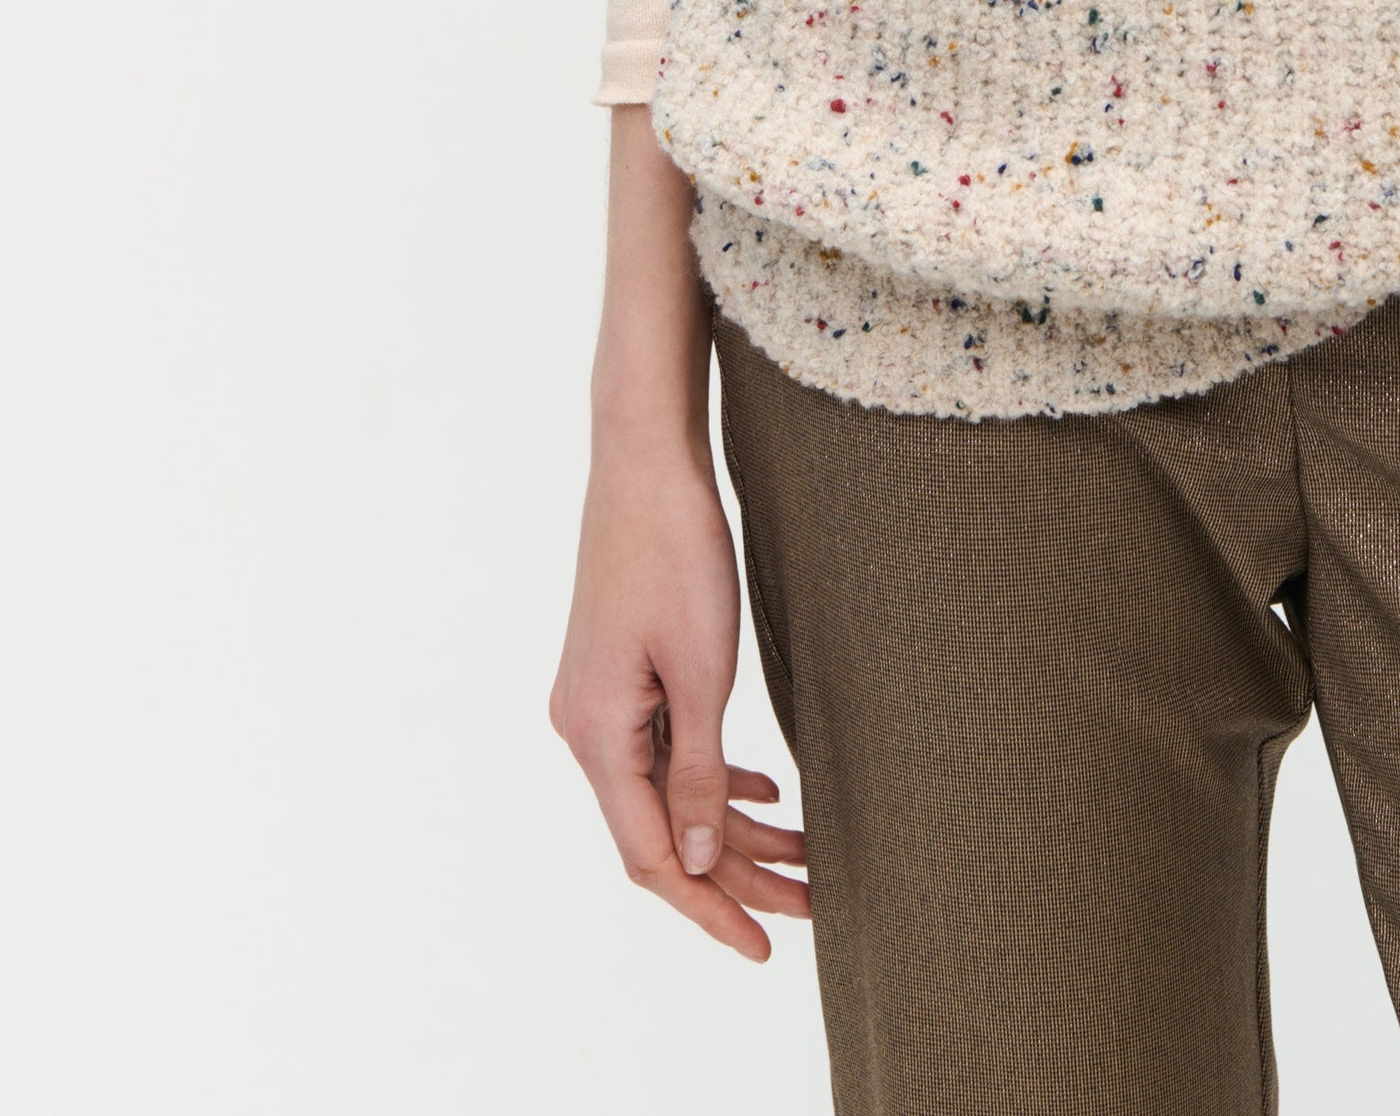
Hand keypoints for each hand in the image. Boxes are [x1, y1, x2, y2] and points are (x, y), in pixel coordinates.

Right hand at [549, 105, 810, 958]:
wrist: (646, 455)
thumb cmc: (674, 547)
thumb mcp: (701, 667)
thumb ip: (698, 770)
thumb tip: (702, 864)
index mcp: (593, 733)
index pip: (648, 855)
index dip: (708, 907)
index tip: (764, 944)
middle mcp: (586, 725)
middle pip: (661, 831)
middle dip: (736, 875)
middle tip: (813, 906)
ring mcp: (603, 698)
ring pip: (671, 791)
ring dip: (734, 828)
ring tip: (809, 858)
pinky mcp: (625, 671)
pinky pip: (669, 749)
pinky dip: (716, 778)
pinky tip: (769, 796)